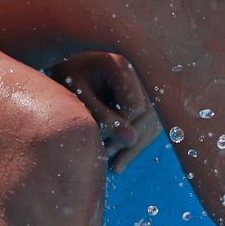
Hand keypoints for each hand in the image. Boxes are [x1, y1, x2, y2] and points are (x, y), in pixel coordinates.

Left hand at [50, 51, 161, 172]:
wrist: (71, 61)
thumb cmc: (69, 75)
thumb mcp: (79, 94)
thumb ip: (102, 115)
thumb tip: (132, 140)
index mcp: (123, 64)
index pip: (135, 107)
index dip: (118, 127)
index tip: (97, 137)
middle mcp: (143, 70)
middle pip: (150, 115)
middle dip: (128, 140)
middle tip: (104, 156)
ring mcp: (151, 83)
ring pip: (155, 122)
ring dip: (135, 146)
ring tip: (113, 164)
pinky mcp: (152, 96)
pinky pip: (152, 123)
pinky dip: (138, 142)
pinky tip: (120, 161)